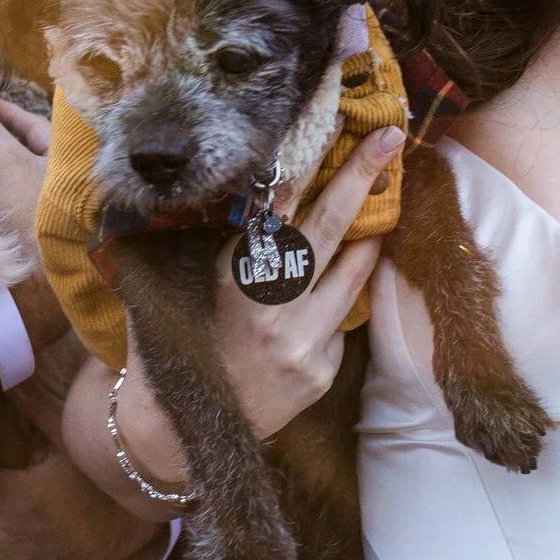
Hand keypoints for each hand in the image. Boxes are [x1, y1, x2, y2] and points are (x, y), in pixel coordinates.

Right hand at [0, 78, 49, 238]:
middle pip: (19, 153)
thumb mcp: (4, 161)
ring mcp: (44, 209)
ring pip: (9, 182)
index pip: (32, 123)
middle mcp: (59, 180)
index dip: (4, 112)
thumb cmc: (37, 209)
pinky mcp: (28, 236)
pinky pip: (1, 208)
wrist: (49, 280)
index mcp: (65, 156)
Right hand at [87, 124, 403, 508]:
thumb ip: (223, 249)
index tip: (332, 127)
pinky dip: (338, 304)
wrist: (176, 432)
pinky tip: (330, 295)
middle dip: (359, 180)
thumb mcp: (183, 288)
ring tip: (385, 205)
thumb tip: (257, 197)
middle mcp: (271, 310)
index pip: (278, 210)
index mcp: (231, 280)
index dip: (308, 166)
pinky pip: (340, 324)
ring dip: (369, 239)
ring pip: (351, 278)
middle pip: (326, 232)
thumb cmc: (172, 347)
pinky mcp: (320, 372)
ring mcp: (302, 344)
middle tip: (388, 138)